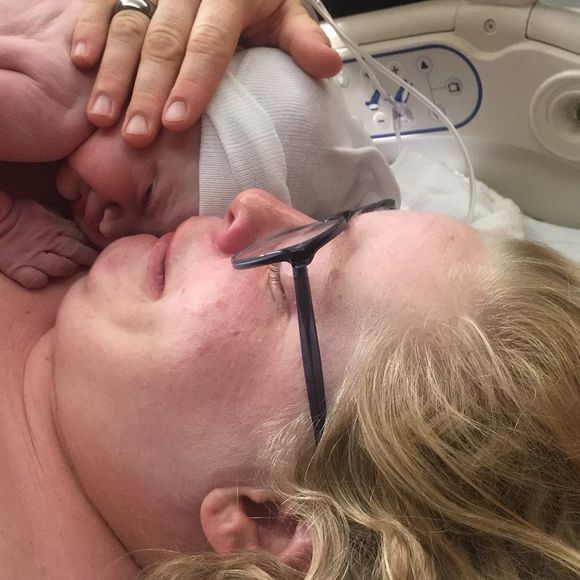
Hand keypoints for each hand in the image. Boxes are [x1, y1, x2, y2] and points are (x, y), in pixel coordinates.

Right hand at [0, 200, 97, 288]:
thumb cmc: (17, 213)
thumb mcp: (43, 210)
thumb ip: (60, 220)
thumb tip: (77, 229)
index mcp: (56, 227)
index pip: (82, 237)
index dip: (92, 244)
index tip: (101, 250)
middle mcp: (49, 242)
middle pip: (77, 252)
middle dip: (89, 258)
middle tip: (96, 263)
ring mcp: (34, 256)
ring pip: (61, 267)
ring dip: (68, 268)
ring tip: (71, 268)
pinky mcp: (18, 268)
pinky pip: (35, 280)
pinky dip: (40, 281)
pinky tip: (42, 279)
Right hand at [71, 0, 341, 147]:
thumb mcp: (285, 10)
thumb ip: (301, 37)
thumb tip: (328, 65)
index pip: (210, 42)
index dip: (193, 81)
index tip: (178, 121)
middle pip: (165, 41)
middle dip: (149, 91)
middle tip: (138, 136)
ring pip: (130, 25)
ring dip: (113, 73)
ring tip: (102, 117)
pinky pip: (103, 0)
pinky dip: (89, 29)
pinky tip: (80, 61)